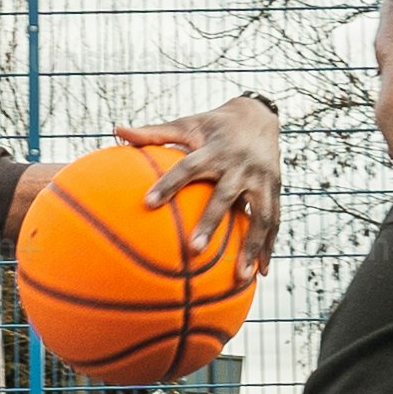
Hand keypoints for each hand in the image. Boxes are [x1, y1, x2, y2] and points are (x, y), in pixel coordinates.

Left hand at [116, 95, 278, 288]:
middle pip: (224, 195)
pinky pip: (274, 222)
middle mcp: (239, 165)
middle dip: (211, 222)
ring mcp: (261, 179)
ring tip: (241, 277)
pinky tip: (260, 273)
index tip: (147, 203)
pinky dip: (268, 248)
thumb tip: (117, 130)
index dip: (168, 184)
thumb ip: (153, 133)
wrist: (259, 116)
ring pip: (259, 215)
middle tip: (195, 249)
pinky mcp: (275, 190)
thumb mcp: (187, 124)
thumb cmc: (213, 125)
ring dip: (252, 246)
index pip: (188, 166)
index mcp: (215, 149)